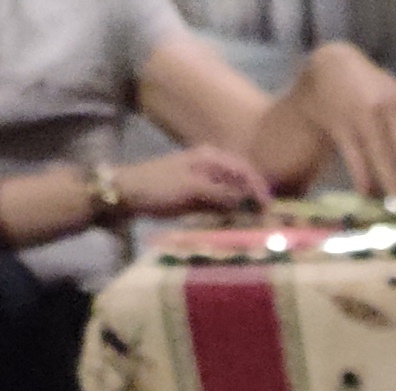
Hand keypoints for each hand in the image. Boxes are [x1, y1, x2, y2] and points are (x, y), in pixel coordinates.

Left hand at [113, 145, 271, 218]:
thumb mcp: (192, 189)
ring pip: (231, 195)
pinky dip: (228, 215)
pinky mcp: (195, 197)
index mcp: (210, 158)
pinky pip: (219, 205)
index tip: (269, 209)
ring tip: (253, 226)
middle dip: (254, 199)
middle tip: (265, 221)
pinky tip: (233, 226)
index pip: (245, 170)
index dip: (259, 189)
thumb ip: (222, 194)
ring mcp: (202, 183)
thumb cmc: (158, 186)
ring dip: (242, 209)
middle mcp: (210, 167)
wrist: (125, 193)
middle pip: (241, 182)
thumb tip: (249, 202)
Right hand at [289, 43, 395, 200]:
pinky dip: (363, 178)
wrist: (330, 68)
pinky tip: (366, 192)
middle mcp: (384, 108)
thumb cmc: (370, 86)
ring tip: (391, 202)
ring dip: (386, 182)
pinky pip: (356, 159)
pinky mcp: (342, 127)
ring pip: (379, 158)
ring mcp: (361, 118)